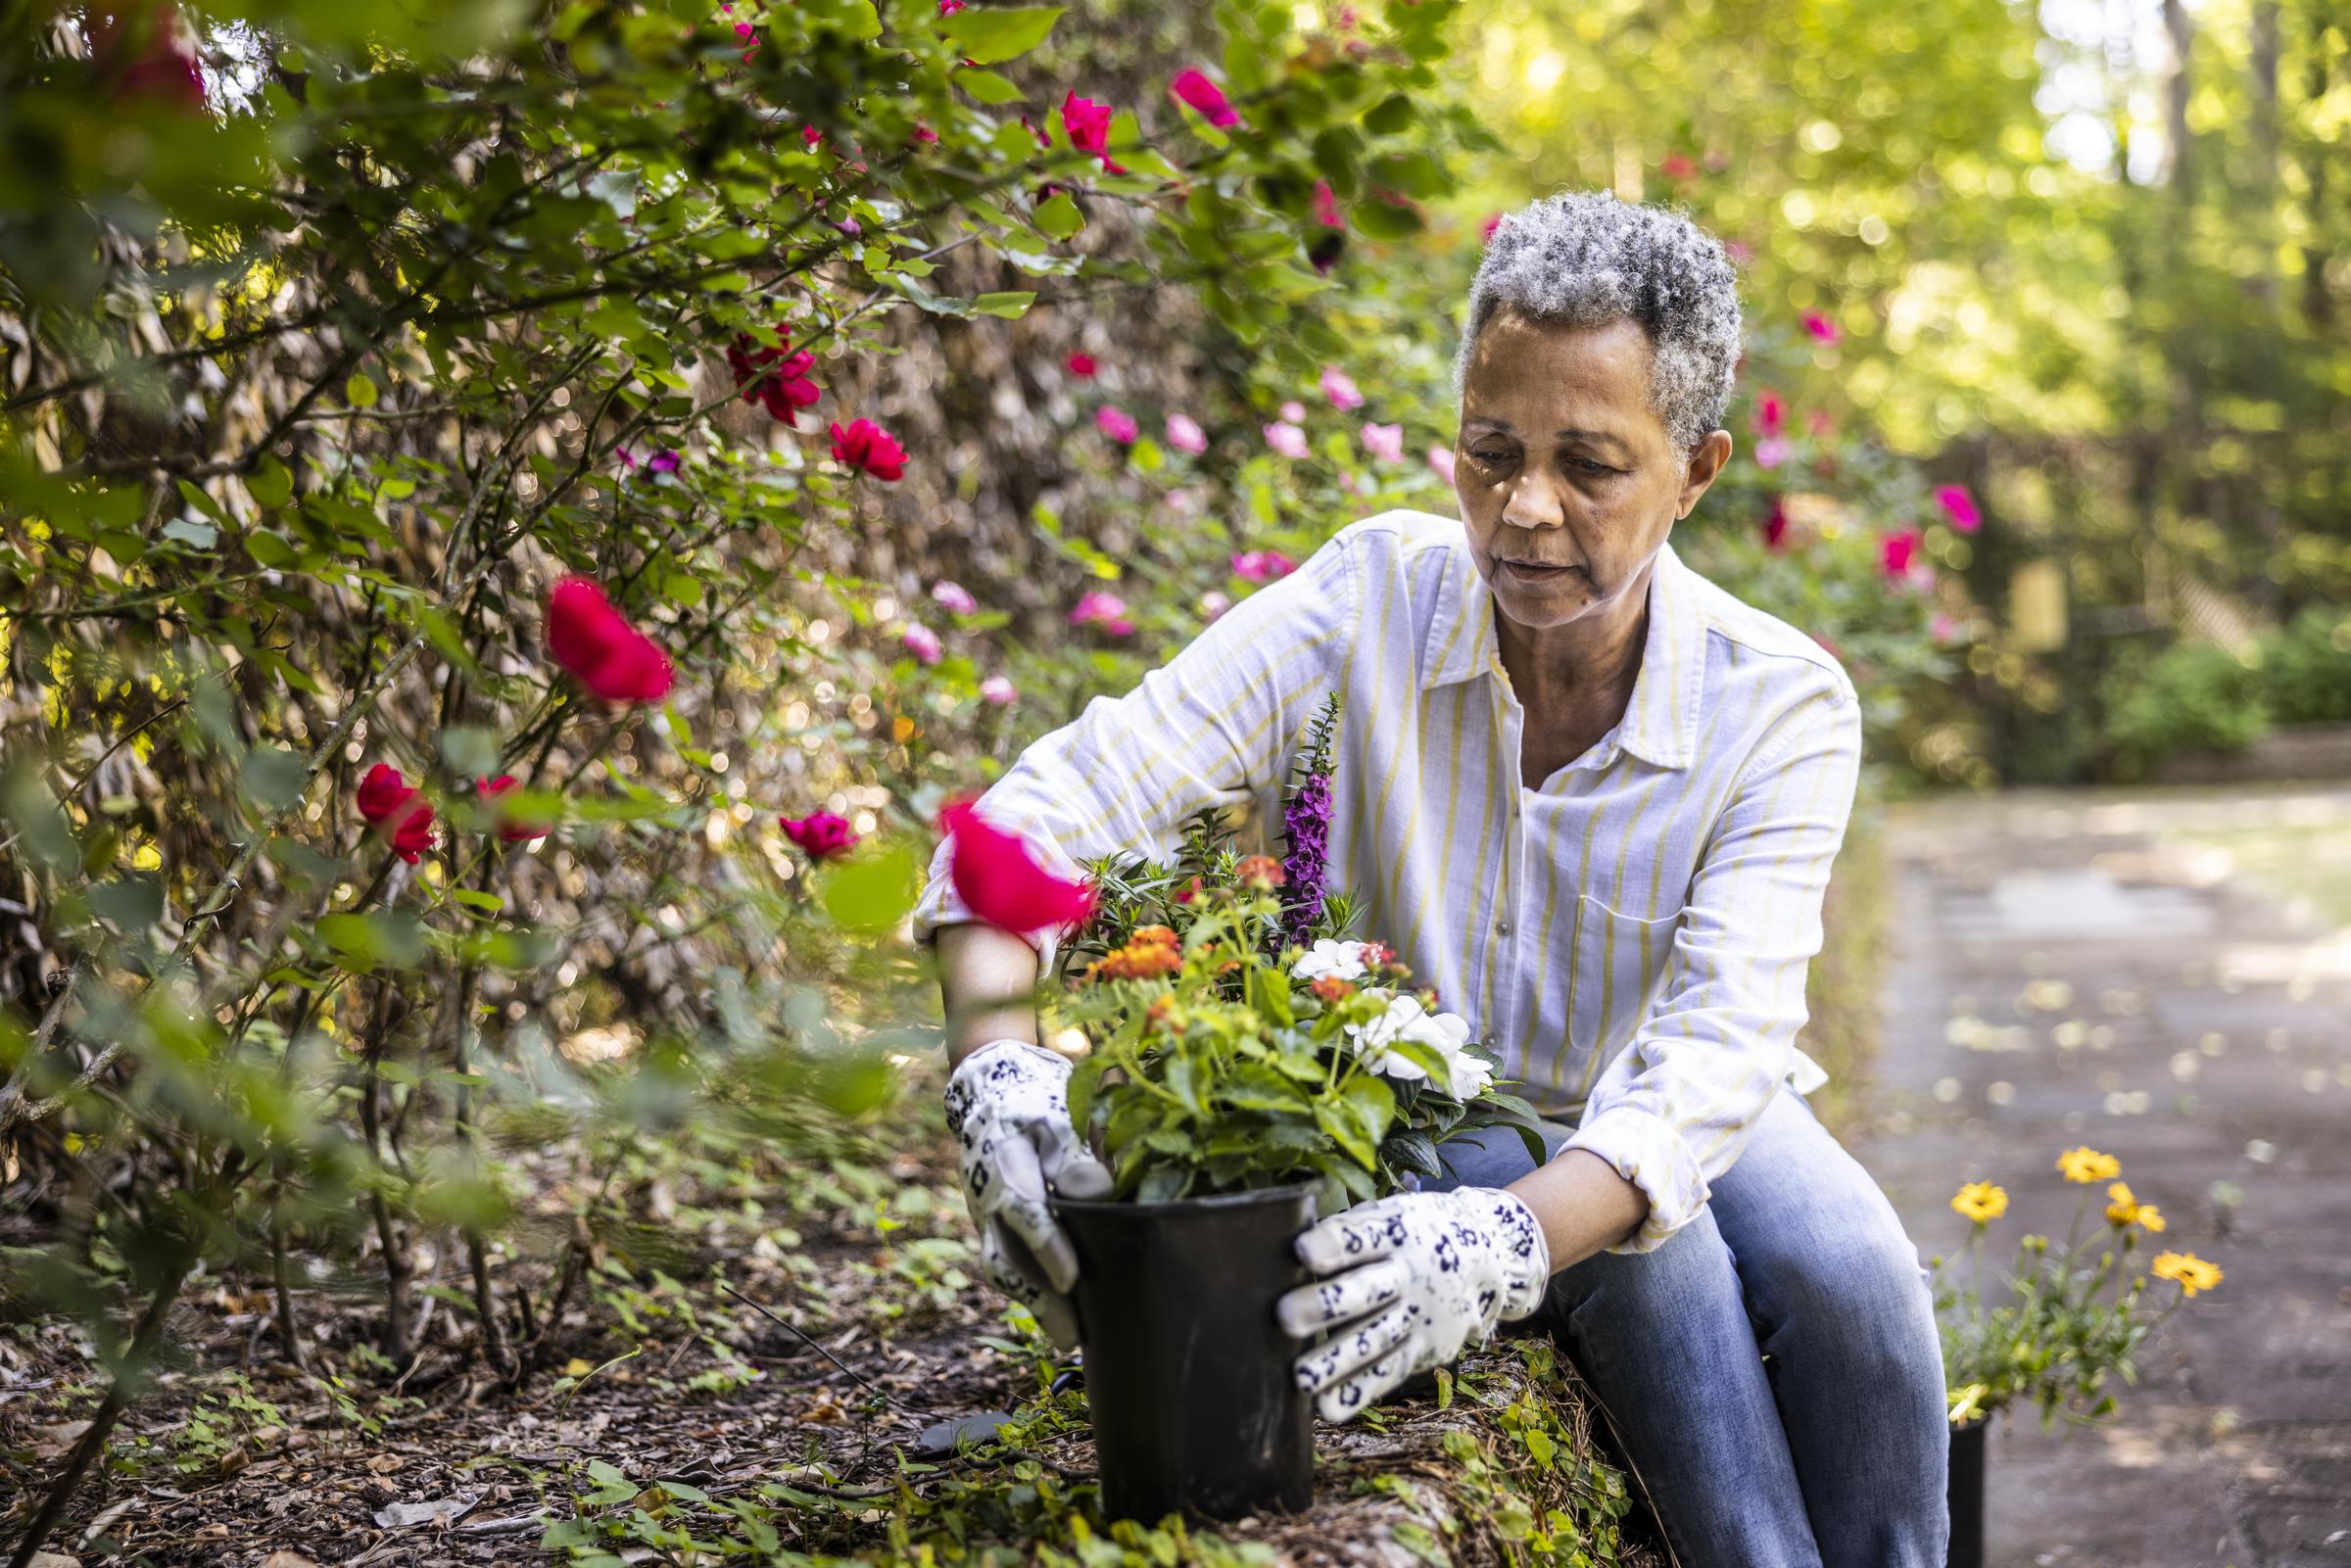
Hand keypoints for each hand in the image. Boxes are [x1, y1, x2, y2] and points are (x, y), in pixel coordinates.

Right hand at [943, 1039, 1112, 1349]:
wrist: (994, 1090)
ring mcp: (986, 1215)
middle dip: (1037, 1297)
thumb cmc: (1039, 1101)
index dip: (1045, 1245)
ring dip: (1034, 1304)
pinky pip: (1008, 1266)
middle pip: (1003, 1256)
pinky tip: (1062, 1318)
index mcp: (1006, 1159)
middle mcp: (988, 1195)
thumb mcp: (1059, 1113)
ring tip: (1070, 1338)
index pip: (1022, 1207)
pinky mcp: (993, 1228)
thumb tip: (1097, 1195)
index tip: (1072, 1277)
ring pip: (1002, 1268)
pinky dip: (1032, 1292)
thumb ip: (1074, 1154)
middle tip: (1073, 1334)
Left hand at [1276, 1187, 1550, 1422]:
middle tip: (1285, 1316)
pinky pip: (1390, 1372)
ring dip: (1337, 1360)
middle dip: (1327, 1305)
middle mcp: (1411, 1274)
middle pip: (1368, 1291)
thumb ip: (1347, 1233)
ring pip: (1376, 1339)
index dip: (1334, 1244)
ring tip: (1300, 1377)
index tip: (1302, 1251)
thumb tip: (1281, 1251)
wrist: (1486, 1257)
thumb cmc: (1414, 1234)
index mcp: (1398, 1231)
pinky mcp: (1426, 1348)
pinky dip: (1359, 1391)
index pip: (1364, 1237)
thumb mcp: (1390, 1216)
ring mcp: (1421, 1315)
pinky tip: (1327, 1407)